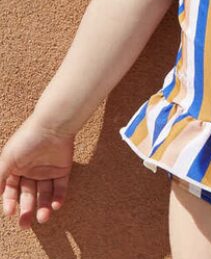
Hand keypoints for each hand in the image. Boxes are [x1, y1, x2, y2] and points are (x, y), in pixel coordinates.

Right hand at [0, 114, 74, 228]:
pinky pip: (60, 187)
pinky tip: (55, 206)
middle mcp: (31, 170)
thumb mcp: (7, 159)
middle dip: (26, 209)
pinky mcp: (62, 169)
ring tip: (43, 218)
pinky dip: (58, 197)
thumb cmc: (27, 140)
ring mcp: (47, 170)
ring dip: (43, 207)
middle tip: (25, 225)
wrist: (53, 126)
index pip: (11, 190)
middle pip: (28, 194)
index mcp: (16, 167)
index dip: (10, 202)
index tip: (10, 212)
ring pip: (44, 193)